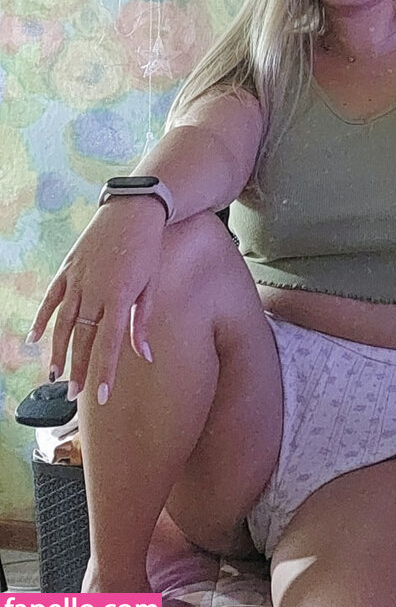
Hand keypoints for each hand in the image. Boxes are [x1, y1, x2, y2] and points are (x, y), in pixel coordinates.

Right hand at [25, 197, 166, 403]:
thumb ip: (143, 323)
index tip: (101, 395)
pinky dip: (41, 318)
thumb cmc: (147, 249)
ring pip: (64, 323)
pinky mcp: (68, 268)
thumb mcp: (150, 286)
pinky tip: (33, 338)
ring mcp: (78, 279)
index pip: (110, 344)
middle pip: (83, 338)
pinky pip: (51, 298)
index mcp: (119, 297)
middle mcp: (95, 291)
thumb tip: (145, 355)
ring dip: (58, 350)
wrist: (133, 211)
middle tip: (74, 395)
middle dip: (79, 369)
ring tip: (55, 375)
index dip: (105, 371)